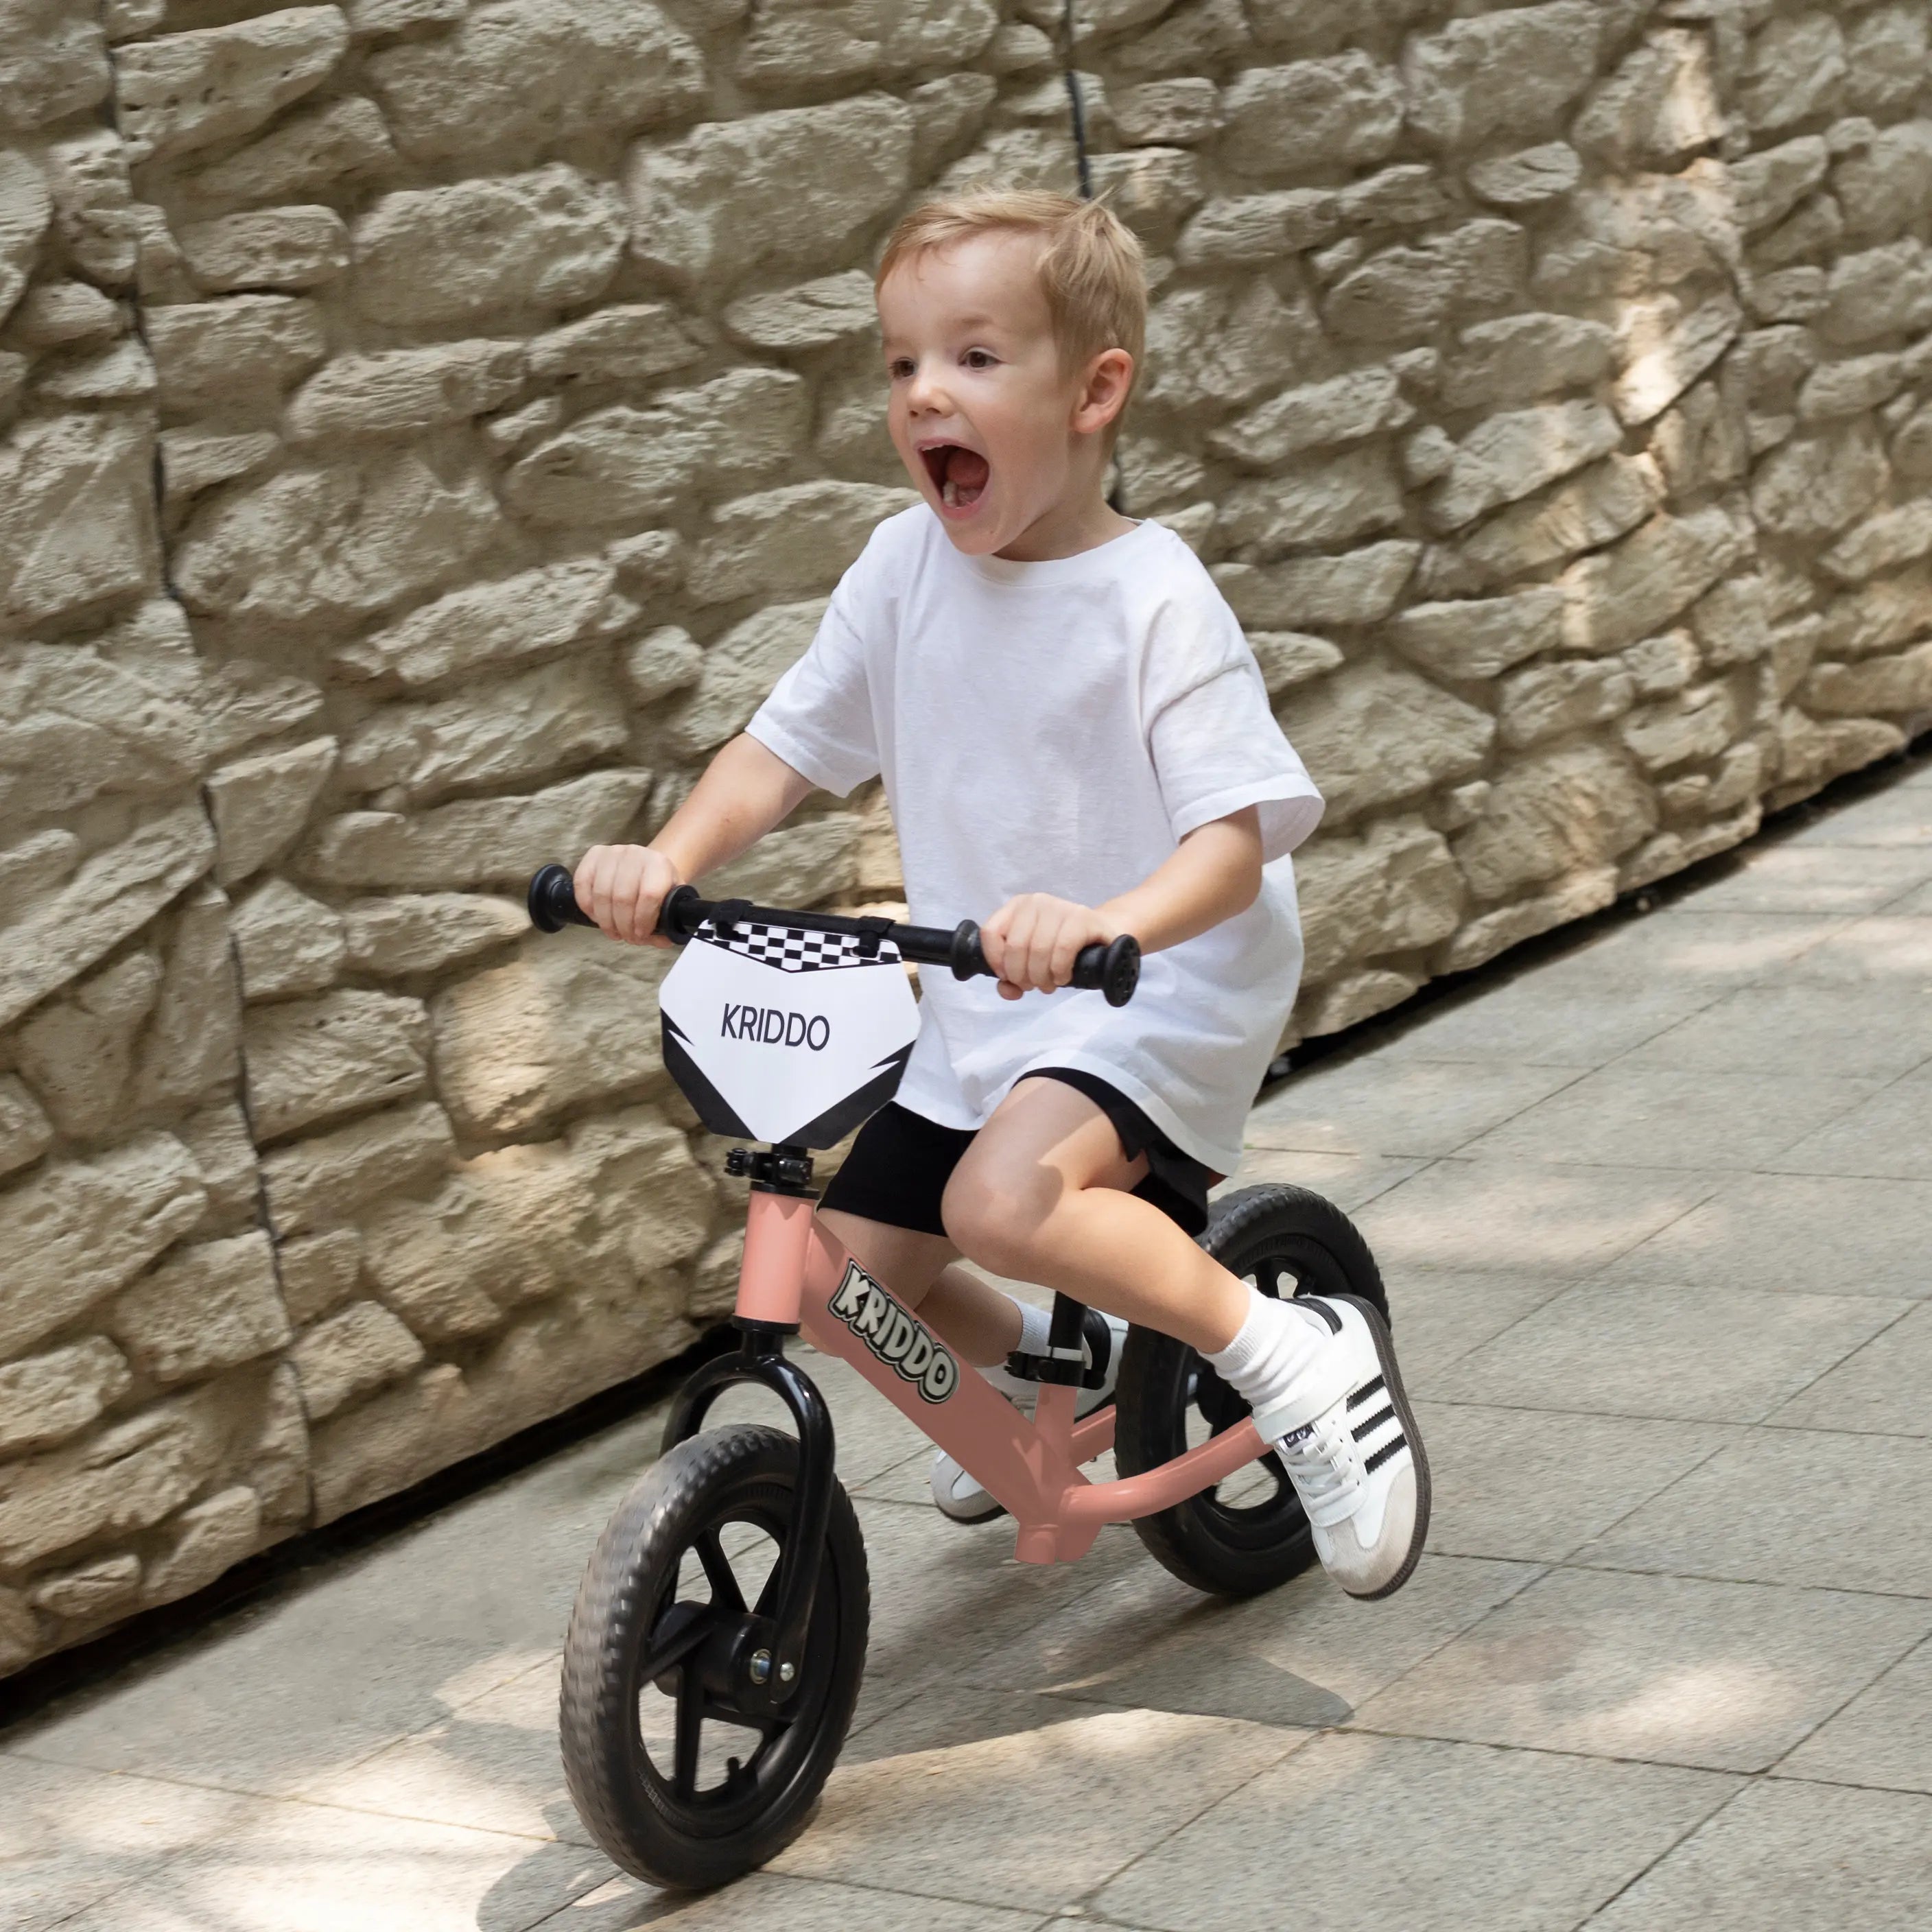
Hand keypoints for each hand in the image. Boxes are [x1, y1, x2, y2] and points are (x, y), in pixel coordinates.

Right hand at [574, 844, 681, 945]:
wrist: (645, 865)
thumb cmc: (656, 884)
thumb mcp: (671, 901)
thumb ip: (669, 922)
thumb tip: (663, 940)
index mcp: (659, 864)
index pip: (649, 895)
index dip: (642, 920)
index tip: (641, 935)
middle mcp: (635, 854)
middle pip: (622, 897)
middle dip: (623, 926)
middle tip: (627, 937)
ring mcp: (612, 853)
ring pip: (601, 894)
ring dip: (605, 921)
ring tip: (613, 930)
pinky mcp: (593, 855)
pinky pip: (582, 884)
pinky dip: (587, 906)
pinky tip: (597, 916)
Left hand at [979, 894, 1113, 1000]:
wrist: (1101, 937)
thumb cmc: (1061, 949)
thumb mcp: (1031, 961)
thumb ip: (1011, 978)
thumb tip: (1007, 990)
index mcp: (1018, 906)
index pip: (990, 933)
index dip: (996, 962)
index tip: (1009, 978)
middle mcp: (1036, 901)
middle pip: (1014, 946)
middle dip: (1022, 976)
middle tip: (1034, 986)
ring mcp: (1060, 906)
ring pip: (1038, 949)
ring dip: (1041, 977)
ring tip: (1049, 985)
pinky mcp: (1083, 918)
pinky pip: (1062, 949)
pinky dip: (1060, 970)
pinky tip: (1063, 977)